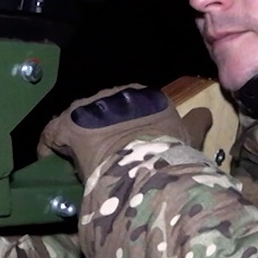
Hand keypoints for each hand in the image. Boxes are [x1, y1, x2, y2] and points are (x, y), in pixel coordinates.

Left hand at [37, 84, 196, 178]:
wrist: (147, 163)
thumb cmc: (170, 152)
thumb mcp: (189, 135)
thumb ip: (196, 122)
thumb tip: (206, 113)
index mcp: (144, 94)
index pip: (131, 106)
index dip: (127, 127)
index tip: (127, 145)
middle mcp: (114, 94)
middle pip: (102, 112)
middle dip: (102, 131)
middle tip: (105, 157)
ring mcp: (88, 107)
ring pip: (78, 121)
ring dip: (78, 139)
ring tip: (81, 161)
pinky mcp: (67, 124)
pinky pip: (53, 134)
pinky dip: (51, 147)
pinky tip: (51, 162)